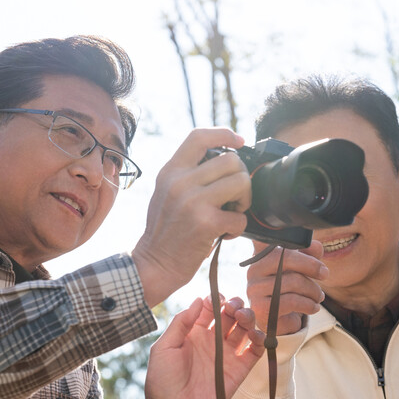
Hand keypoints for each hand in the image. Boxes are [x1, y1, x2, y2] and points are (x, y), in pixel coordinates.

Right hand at [132, 128, 251, 307]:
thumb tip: (226, 160)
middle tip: (233, 199)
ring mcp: (193, 201)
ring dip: (244, 201)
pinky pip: (240, 217)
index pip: (199, 136)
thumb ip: (188, 175)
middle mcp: (180, 182)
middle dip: (241, 179)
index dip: (224, 134)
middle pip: (231, 160)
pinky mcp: (206, 223)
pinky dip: (238, 228)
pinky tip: (224, 234)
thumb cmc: (166, 231)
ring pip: (241, 182)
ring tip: (231, 214)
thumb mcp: (167, 193)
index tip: (240, 141)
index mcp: (171, 171)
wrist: (154, 265)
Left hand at [141, 296, 264, 398]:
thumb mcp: (163, 348)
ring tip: (244, 318)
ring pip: (244, 329)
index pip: (210, 308)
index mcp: (193, 333)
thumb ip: (181, 322)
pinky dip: (260, 339)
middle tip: (234, 308)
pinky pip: (255, 351)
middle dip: (235, 306)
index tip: (218, 298)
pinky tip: (255, 334)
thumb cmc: (163, 382)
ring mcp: (227, 355)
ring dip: (248, 318)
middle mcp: (212, 341)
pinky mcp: (240, 370)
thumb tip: (198, 299)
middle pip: (230, 315)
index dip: (216, 300)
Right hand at [246, 239, 327, 334]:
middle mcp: (253, 270)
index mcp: (262, 256)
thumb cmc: (291, 291)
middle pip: (286, 259)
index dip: (296, 247)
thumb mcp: (302, 269)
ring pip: (293, 281)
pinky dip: (308, 304)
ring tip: (318, 296)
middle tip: (325, 274)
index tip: (317, 260)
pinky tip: (313, 307)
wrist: (282, 321)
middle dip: (312, 267)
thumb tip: (316, 246)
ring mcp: (255, 290)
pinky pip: (292, 301)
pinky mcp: (261, 308)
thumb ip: (309, 254)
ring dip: (313, 290)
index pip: (277, 242)